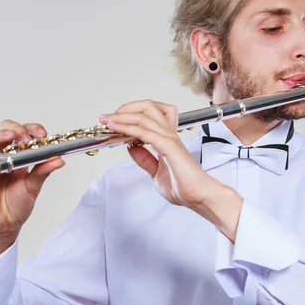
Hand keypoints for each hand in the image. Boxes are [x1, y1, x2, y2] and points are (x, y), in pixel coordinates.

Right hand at [0, 120, 64, 269]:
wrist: (3, 225)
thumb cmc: (18, 205)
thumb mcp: (34, 187)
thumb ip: (43, 172)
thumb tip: (59, 159)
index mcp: (22, 157)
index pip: (27, 134)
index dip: (33, 130)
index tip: (42, 135)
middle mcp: (7, 156)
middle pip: (8, 130)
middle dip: (17, 128)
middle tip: (25, 137)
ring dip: (1, 135)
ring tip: (11, 138)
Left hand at [98, 100, 220, 210]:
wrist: (199, 197)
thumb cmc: (184, 187)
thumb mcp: (156, 172)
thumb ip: (145, 159)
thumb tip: (132, 148)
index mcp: (167, 139)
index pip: (148, 115)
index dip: (128, 115)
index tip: (110, 122)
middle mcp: (169, 134)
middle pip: (147, 107)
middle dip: (125, 108)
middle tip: (108, 118)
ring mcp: (169, 138)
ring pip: (144, 115)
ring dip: (121, 116)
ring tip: (106, 120)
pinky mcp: (168, 146)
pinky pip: (145, 132)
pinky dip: (128, 127)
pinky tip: (116, 129)